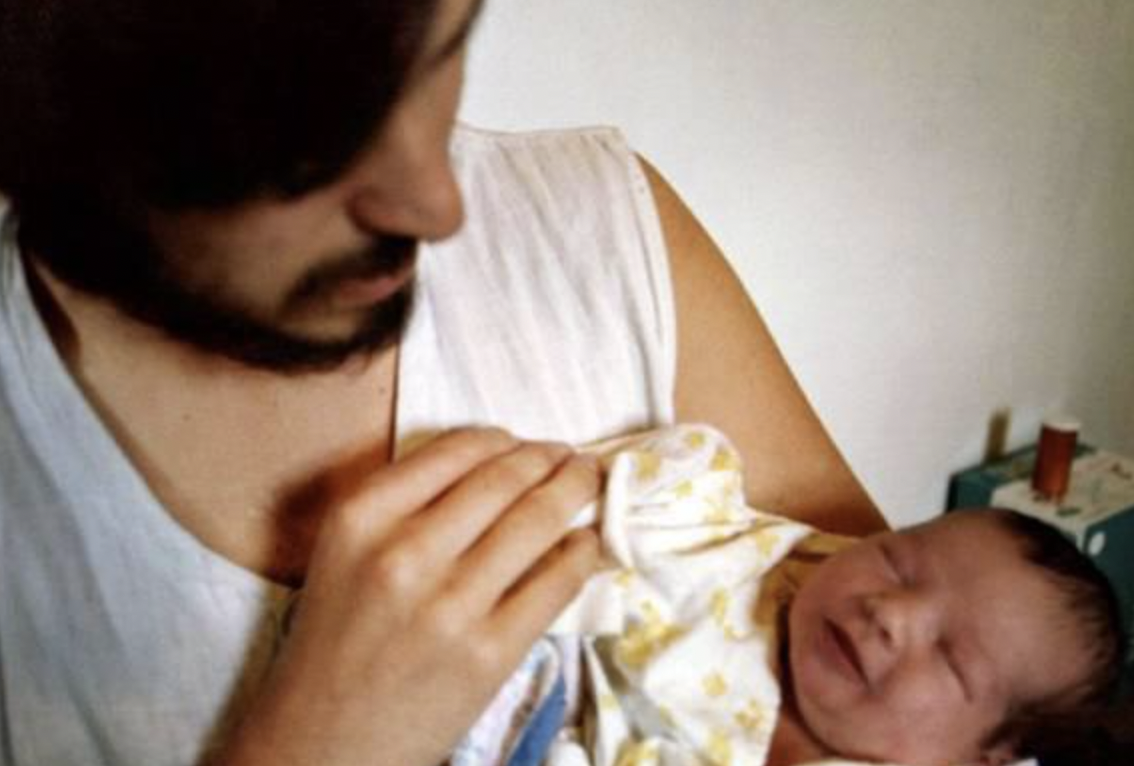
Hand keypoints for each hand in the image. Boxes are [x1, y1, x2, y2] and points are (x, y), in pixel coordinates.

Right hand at [213, 428, 601, 765]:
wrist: (324, 740)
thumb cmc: (336, 643)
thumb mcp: (344, 552)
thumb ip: (402, 504)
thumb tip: (494, 465)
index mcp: (362, 517)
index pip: (456, 451)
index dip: (504, 440)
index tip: (525, 445)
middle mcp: (404, 552)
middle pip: (505, 479)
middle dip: (550, 459)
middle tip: (570, 457)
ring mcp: (451, 605)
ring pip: (538, 522)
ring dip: (576, 491)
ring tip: (588, 482)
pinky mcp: (490, 653)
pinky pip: (556, 583)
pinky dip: (582, 554)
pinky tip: (586, 543)